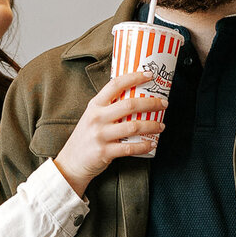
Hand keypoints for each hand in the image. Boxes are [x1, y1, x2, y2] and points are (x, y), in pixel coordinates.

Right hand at [54, 74, 163, 195]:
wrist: (71, 162)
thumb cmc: (86, 138)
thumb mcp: (92, 117)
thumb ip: (108, 108)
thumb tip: (134, 97)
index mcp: (95, 105)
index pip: (115, 85)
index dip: (134, 77)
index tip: (150, 74)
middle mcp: (97, 118)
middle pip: (129, 105)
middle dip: (151, 103)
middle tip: (164, 103)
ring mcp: (100, 135)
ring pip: (133, 127)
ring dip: (152, 125)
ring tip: (161, 126)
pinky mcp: (105, 152)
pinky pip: (130, 148)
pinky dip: (144, 146)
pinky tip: (152, 143)